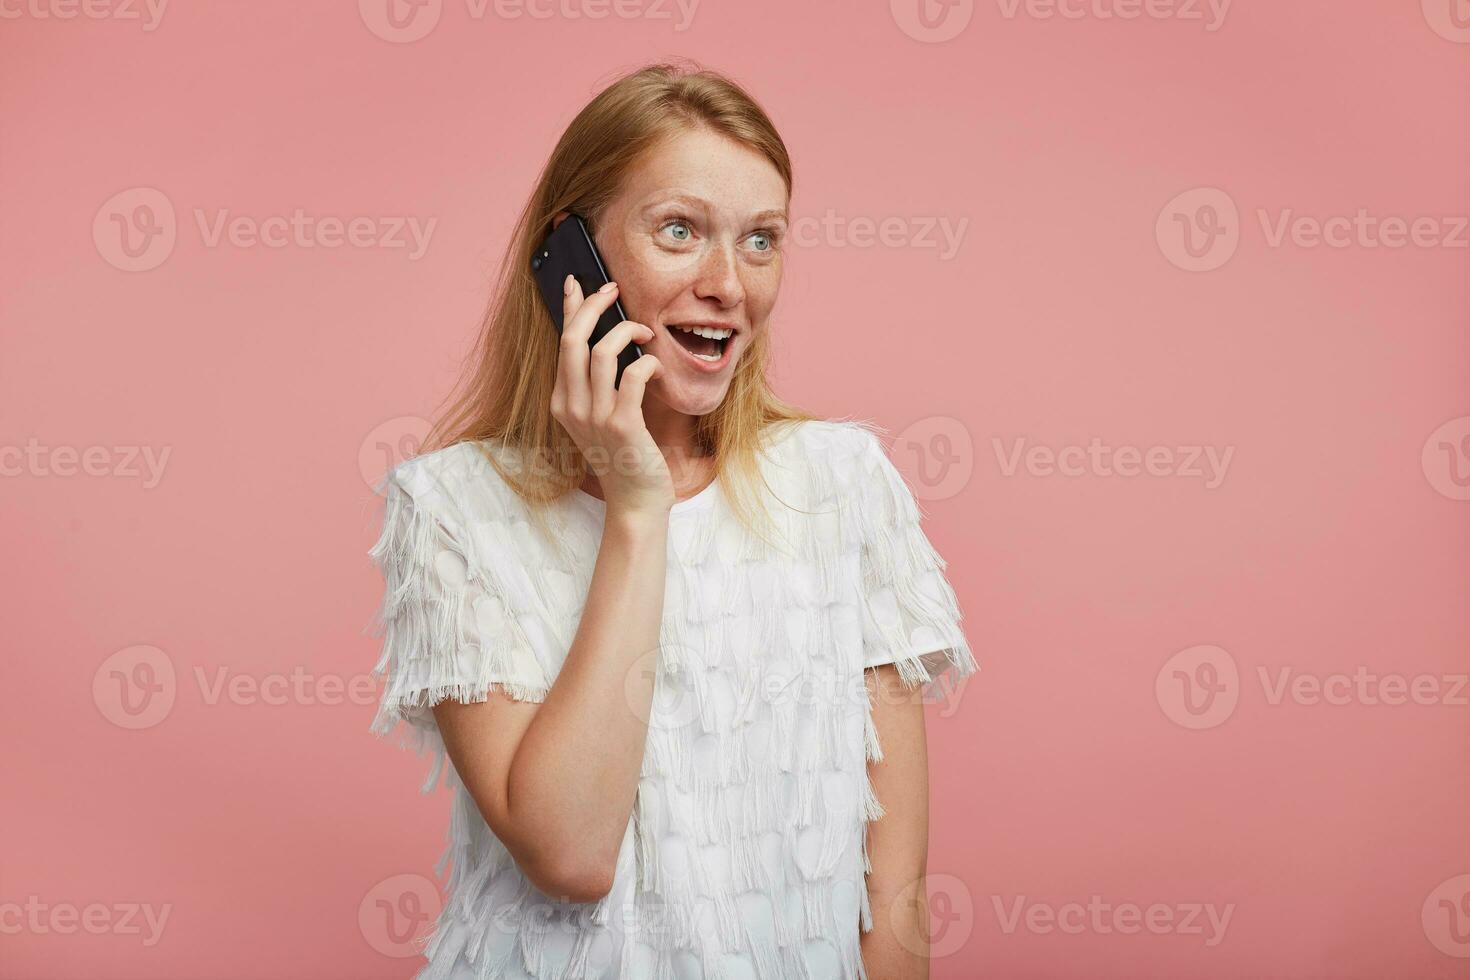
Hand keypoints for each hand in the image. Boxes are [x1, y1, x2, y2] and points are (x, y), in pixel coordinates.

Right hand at [549, 275, 672, 516]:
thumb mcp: (600, 417)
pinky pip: (634, 375)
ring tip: (647, 334)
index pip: (562, 343)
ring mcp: (595, 417)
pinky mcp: (622, 425)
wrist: (635, 501)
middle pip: (574, 339)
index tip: (577, 281)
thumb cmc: (624, 456)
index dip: (569, 308)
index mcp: (562, 401)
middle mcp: (571, 407)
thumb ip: (597, 383)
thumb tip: (607, 338)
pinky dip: (649, 363)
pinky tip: (658, 368)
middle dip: (594, 305)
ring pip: (603, 351)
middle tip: (614, 290)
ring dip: (629, 332)